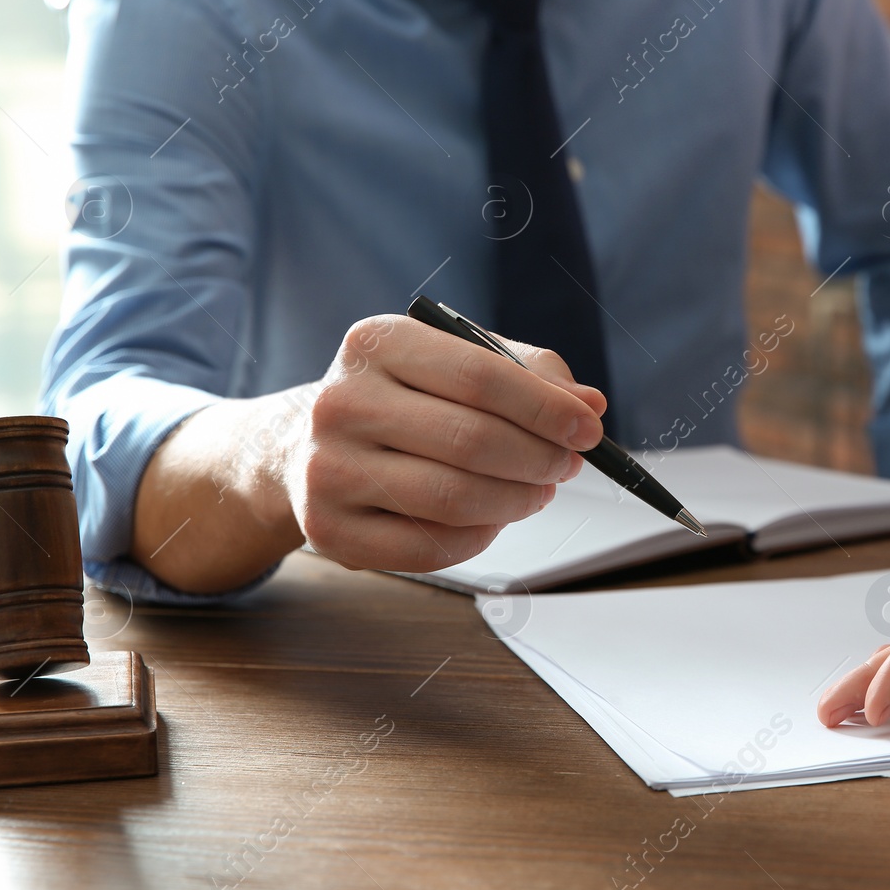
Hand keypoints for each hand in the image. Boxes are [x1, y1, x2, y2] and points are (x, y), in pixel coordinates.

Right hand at [277, 315, 606, 571]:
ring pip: (453, 498)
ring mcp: (327, 470)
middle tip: (569, 465)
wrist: (300, 446)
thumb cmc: (400, 399)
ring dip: (516, 500)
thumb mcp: (452, 360)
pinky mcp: (328, 530)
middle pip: (471, 440)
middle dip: (539, 458)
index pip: (480, 376)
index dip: (546, 407)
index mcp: (375, 344)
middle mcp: (341, 403)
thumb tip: (589, 403)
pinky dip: (479, 536)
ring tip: (538, 491)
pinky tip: (493, 518)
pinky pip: (428, 546)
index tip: (589, 427)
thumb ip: (525, 372)